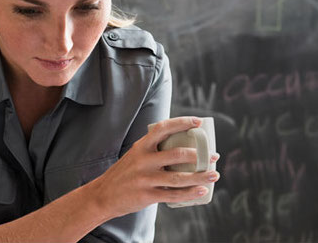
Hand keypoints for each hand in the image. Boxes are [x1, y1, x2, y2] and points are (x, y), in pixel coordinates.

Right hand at [85, 117, 220, 217]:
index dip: (182, 122)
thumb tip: (183, 146)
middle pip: (176, 154)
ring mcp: (145, 178)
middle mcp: (143, 160)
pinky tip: (202, 191)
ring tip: (214, 174)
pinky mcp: (147, 195)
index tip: (198, 122)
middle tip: (213, 156)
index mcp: (141, 146)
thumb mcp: (135, 155)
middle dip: (199, 155)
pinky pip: (173, 194)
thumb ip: (154, 149)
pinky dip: (190, 193)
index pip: (163, 128)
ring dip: (200, 176)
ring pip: (179, 177)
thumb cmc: (125, 174)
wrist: (103, 195)